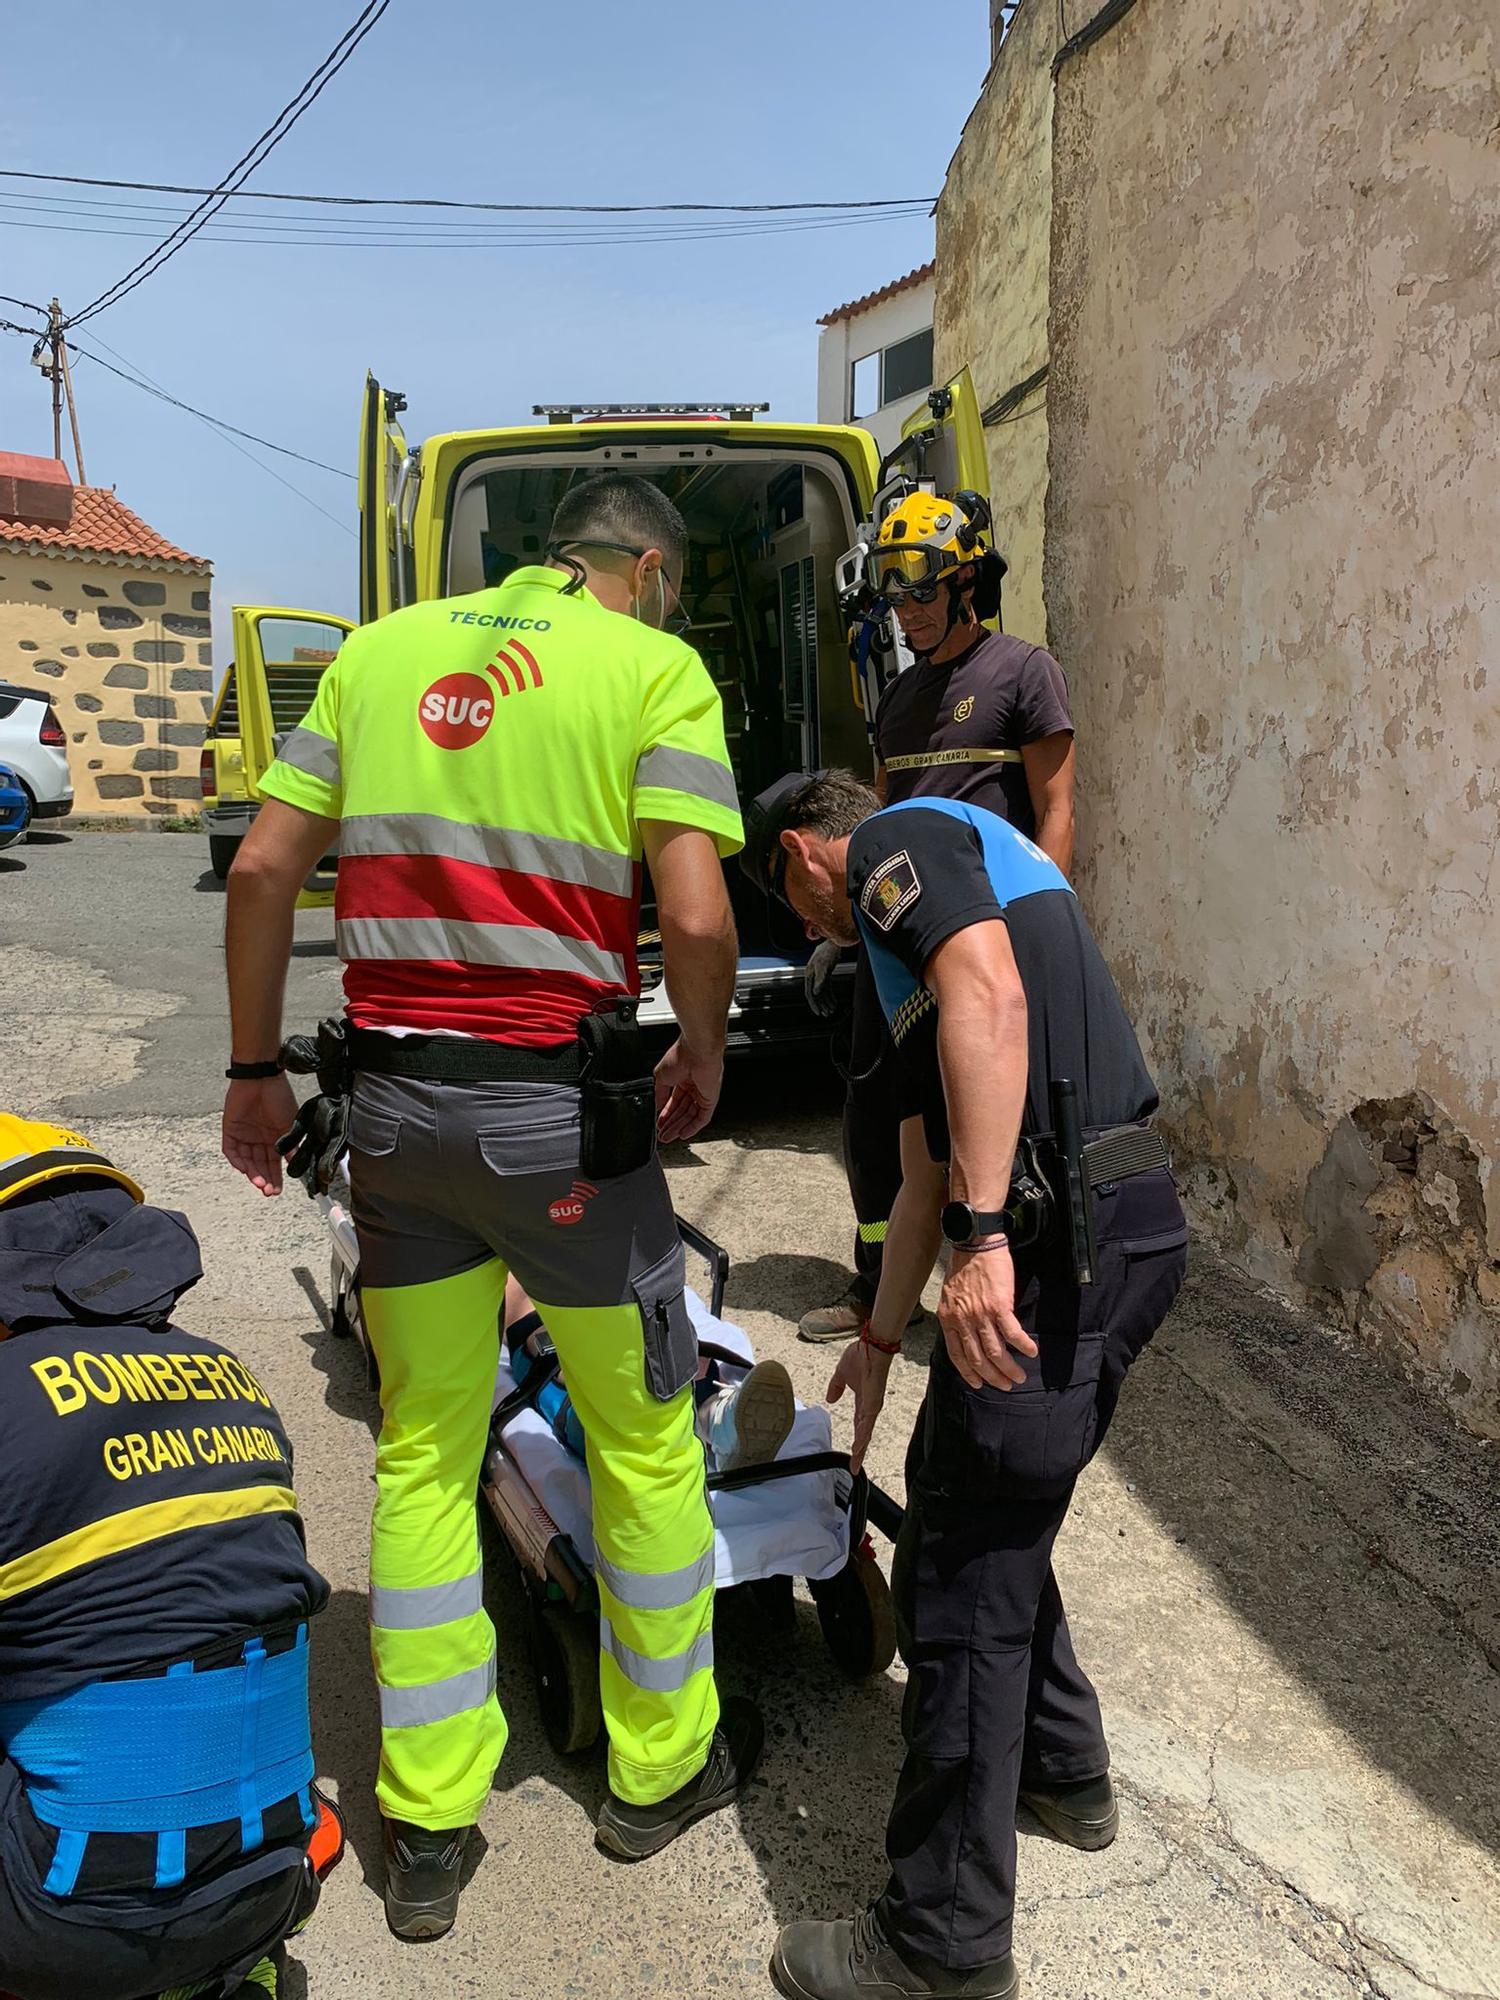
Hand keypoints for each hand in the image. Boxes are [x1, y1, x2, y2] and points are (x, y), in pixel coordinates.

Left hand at [222, 1075, 298, 1195]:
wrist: (262, 1079)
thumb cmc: (279, 1097)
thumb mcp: (290, 1124)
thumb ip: (290, 1145)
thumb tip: (295, 1164)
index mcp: (274, 1138)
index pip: (273, 1163)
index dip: (276, 1178)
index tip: (278, 1190)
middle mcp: (258, 1139)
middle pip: (259, 1165)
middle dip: (264, 1179)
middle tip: (268, 1191)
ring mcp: (244, 1135)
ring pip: (246, 1161)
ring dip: (252, 1173)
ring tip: (259, 1183)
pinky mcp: (230, 1130)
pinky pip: (232, 1150)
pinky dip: (237, 1161)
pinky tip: (245, 1169)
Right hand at [654, 1037, 723, 1142]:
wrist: (697, 1051)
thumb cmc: (681, 1056)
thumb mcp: (660, 1077)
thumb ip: (660, 1095)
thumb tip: (657, 1108)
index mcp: (682, 1079)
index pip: (674, 1102)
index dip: (665, 1114)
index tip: (658, 1124)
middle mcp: (693, 1087)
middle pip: (681, 1111)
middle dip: (671, 1124)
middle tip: (662, 1135)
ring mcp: (703, 1094)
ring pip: (690, 1116)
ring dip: (679, 1128)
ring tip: (668, 1137)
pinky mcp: (711, 1099)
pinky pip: (702, 1118)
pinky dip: (692, 1127)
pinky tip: (683, 1134)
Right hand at [803, 939, 846, 1020]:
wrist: (834, 941)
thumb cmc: (829, 952)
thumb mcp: (825, 967)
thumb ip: (820, 980)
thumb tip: (816, 993)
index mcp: (809, 975)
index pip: (809, 993)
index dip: (814, 1004)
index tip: (819, 1012)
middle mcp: (812, 976)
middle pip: (815, 994)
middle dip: (821, 1005)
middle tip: (827, 1014)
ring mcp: (819, 975)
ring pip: (821, 992)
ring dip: (826, 1002)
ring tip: (832, 1010)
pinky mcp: (825, 974)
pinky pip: (826, 988)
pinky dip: (830, 995)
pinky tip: (834, 1001)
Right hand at [827, 1337, 892, 1474]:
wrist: (871, 1346)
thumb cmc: (860, 1357)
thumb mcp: (841, 1374)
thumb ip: (835, 1387)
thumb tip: (830, 1400)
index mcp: (862, 1401)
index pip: (858, 1426)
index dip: (856, 1440)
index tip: (852, 1454)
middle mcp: (869, 1407)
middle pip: (864, 1435)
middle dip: (859, 1452)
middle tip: (854, 1467)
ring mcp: (872, 1406)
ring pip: (866, 1432)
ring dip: (860, 1447)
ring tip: (855, 1461)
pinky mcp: (873, 1403)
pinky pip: (867, 1423)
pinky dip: (863, 1435)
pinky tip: (859, 1446)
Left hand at [938, 1242, 1038, 1390]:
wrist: (974, 1243)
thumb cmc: (963, 1266)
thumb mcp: (950, 1295)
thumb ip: (956, 1316)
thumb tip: (966, 1334)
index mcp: (948, 1319)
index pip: (957, 1355)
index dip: (968, 1373)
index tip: (978, 1384)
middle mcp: (963, 1321)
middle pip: (978, 1359)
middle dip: (993, 1377)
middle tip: (1006, 1385)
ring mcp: (981, 1315)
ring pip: (996, 1351)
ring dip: (1009, 1368)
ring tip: (1019, 1377)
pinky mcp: (999, 1306)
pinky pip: (1013, 1333)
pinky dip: (1023, 1346)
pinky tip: (1031, 1352)